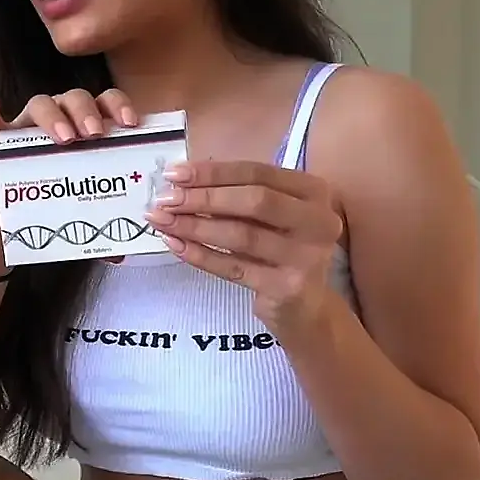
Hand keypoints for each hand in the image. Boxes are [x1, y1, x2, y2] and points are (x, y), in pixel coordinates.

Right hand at [0, 88, 138, 215]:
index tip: (129, 123)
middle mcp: (58, 117)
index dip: (118, 106)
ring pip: (40, 104)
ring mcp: (25, 126)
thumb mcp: (81, 210)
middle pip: (75, 99)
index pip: (105, 103)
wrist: (12, 214)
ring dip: (52, 115)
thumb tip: (119, 254)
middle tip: (93, 135)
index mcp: (86, 125)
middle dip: (87, 113)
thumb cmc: (55, 200)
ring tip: (63, 137)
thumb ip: (100, 224)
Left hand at [145, 160, 343, 335]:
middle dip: (203, 198)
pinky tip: (175, 245)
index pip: (257, 172)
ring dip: (195, 226)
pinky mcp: (287, 287)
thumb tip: (182, 184)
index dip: (213, 172)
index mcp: (314, 192)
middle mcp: (318, 220)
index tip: (173, 174)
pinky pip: (234, 268)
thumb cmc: (281, 250)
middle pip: (254, 201)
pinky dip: (200, 255)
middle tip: (164, 200)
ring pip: (241, 235)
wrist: (306, 307)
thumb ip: (238, 197)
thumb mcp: (271, 217)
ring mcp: (306, 256)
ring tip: (161, 221)